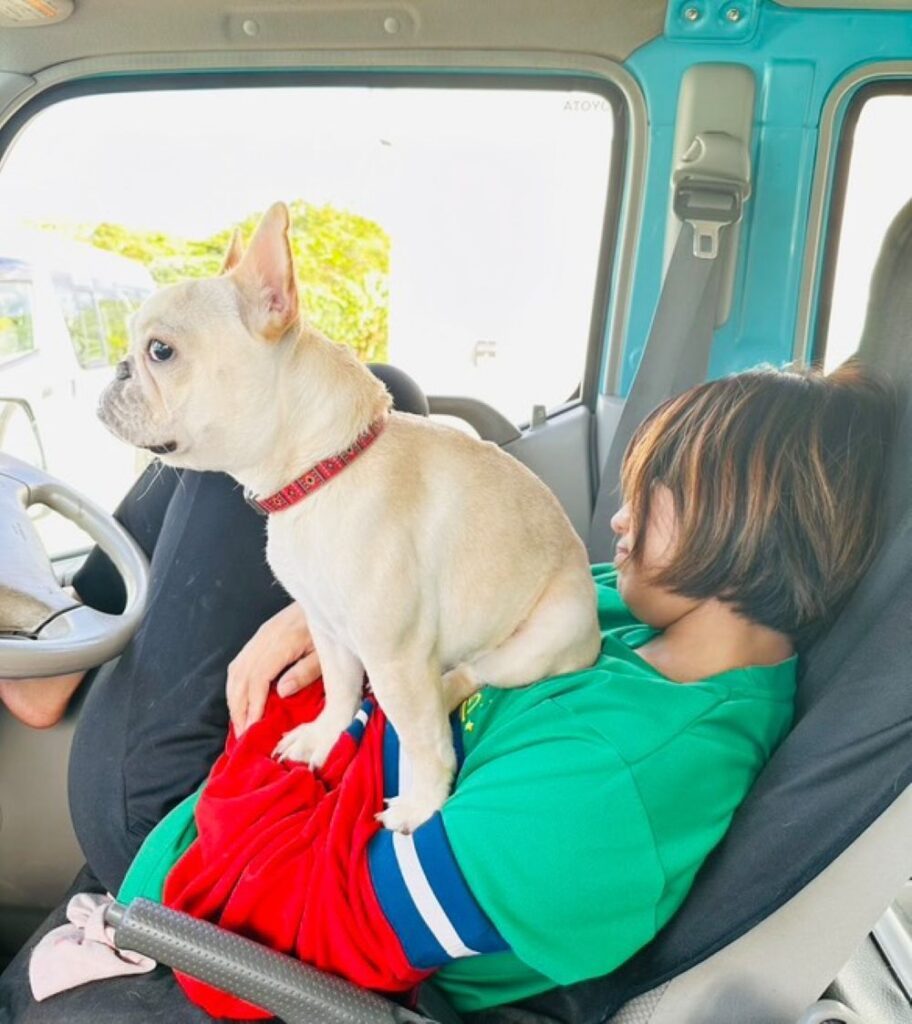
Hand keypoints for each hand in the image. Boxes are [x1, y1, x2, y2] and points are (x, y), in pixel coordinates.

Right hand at [226, 602, 321, 734]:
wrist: (329, 599)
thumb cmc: (332, 629)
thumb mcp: (326, 653)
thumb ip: (306, 671)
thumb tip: (281, 691)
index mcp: (282, 641)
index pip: (258, 677)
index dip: (253, 705)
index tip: (253, 728)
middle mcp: (265, 637)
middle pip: (241, 675)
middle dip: (238, 707)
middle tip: (242, 733)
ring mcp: (261, 635)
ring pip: (236, 669)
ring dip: (234, 697)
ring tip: (239, 721)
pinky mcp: (261, 635)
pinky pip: (240, 661)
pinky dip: (237, 683)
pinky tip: (241, 699)